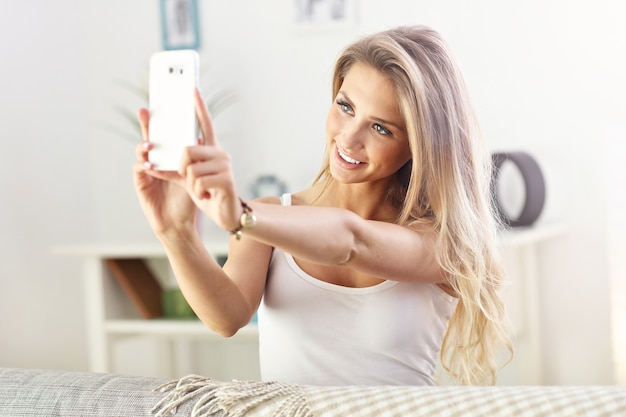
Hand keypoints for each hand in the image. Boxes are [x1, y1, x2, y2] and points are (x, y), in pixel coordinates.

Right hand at [133, 108, 198, 236]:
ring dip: (144, 146)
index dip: (161, 121)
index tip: (159, 105)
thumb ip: (195, 157)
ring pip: (142, 152)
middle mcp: (157, 162)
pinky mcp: (141, 184)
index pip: (166, 136)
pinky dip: (143, 165)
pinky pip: (139, 170)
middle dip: (147, 125)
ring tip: (150, 144)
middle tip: (146, 110)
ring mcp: (147, 172)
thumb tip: (202, 134)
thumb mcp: (194, 175)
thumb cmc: (187, 200)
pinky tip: (148, 164)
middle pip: (150, 139)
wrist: (180, 224)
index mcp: (170, 158)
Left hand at [178, 89, 241, 232]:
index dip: (199, 106)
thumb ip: (171, 166)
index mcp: (211, 150)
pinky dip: (198, 192)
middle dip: (183, 169)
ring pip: (190, 169)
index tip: (192, 88)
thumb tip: (149, 158)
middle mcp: (220, 154)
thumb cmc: (207, 194)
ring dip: (191, 184)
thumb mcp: (186, 178)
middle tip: (193, 180)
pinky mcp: (226, 180)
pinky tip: (207, 195)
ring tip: (203, 190)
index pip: (205, 124)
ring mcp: (225, 166)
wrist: (225, 214)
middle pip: (187, 150)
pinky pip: (197, 182)